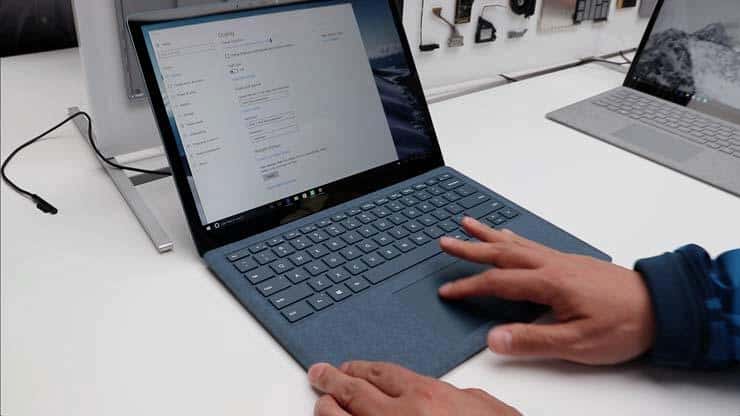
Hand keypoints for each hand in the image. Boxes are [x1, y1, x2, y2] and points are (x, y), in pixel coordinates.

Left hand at [308, 361, 519, 415]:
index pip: (381, 373)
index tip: (348, 367)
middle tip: (319, 375)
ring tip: (321, 402)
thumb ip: (462, 398)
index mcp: (426, 396)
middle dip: (332, 381)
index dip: (360, 369)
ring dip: (326, 408)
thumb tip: (456, 396)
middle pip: (354, 391)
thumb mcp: (486, 409)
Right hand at [439, 217, 655, 364]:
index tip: (447, 290)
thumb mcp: (577, 343)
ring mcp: (561, 261)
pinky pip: (532, 244)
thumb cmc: (623, 325)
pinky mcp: (571, 262)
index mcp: (549, 283)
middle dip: (470, 248)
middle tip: (445, 241)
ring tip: (469, 223)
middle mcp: (551, 265)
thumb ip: (533, 339)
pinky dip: (513, 237)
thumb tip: (494, 339)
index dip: (469, 287)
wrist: (661, 307)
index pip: (498, 282)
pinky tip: (509, 237)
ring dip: (489, 235)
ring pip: (516, 243)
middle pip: (502, 252)